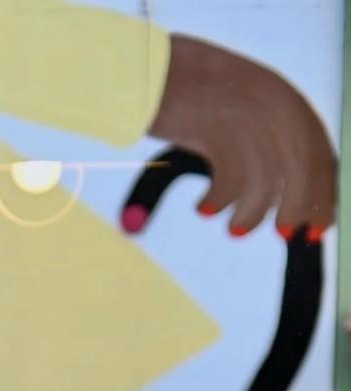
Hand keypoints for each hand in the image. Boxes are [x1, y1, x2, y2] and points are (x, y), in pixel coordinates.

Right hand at [147, 35, 336, 237]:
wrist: (155, 71)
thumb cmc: (194, 96)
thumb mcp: (242, 107)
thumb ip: (265, 137)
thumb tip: (279, 190)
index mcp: (284, 98)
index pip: (319, 151)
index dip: (322, 191)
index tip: (314, 224)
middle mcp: (272, 104)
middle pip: (300, 168)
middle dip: (296, 207)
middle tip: (281, 232)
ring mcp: (245, 115)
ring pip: (265, 181)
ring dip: (251, 214)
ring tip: (234, 227)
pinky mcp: (216, 128)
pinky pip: (229, 180)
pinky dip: (218, 202)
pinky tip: (204, 208)